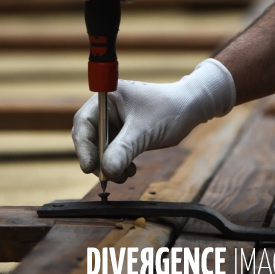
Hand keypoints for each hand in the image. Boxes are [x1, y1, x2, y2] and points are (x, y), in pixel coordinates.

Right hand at [72, 59, 235, 181]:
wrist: (190, 109)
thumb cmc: (169, 110)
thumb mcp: (144, 132)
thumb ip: (123, 150)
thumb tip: (105, 171)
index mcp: (107, 96)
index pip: (83, 122)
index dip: (83, 146)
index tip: (89, 167)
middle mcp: (107, 107)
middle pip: (89, 137)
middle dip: (97, 159)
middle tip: (107, 177)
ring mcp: (115, 119)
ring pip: (100, 148)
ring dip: (108, 164)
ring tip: (124, 175)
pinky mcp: (123, 131)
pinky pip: (112, 151)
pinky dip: (118, 163)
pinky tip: (130, 170)